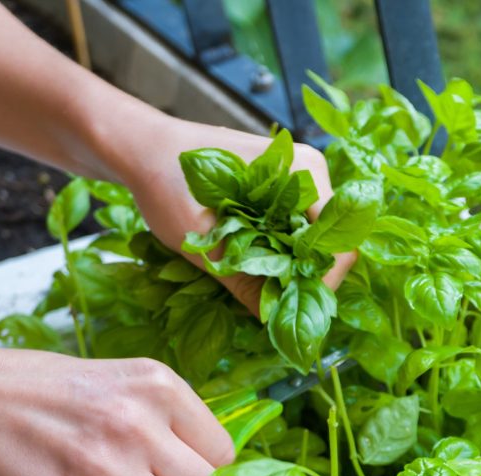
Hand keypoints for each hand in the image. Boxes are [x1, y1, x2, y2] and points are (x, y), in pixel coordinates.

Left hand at [108, 115, 354, 312]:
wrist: (141, 149)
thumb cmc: (166, 181)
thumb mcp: (201, 239)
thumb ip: (243, 280)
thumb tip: (274, 322)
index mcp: (302, 173)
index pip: (338, 245)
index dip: (319, 284)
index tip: (287, 306)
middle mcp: (310, 173)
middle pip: (330, 245)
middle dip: (304, 280)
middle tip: (271, 303)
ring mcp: (298, 181)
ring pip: (313, 242)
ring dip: (290, 270)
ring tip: (260, 287)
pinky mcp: (282, 191)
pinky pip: (296, 233)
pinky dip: (280, 256)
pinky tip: (254, 267)